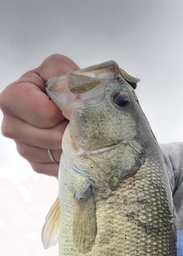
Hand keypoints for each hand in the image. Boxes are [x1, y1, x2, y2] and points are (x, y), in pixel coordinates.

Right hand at [0, 54, 78, 175]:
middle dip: (71, 129)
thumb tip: (76, 102)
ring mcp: (22, 148)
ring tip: (76, 128)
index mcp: (11, 99)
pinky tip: (72, 142)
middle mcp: (11, 126)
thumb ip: (64, 78)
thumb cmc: (60, 84)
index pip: (46, 116)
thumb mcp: (61, 68)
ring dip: (73, 143)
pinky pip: (57, 166)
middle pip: (52, 138)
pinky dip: (70, 156)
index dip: (65, 111)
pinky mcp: (35, 164)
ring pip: (57, 153)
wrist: (66, 101)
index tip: (71, 104)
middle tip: (78, 118)